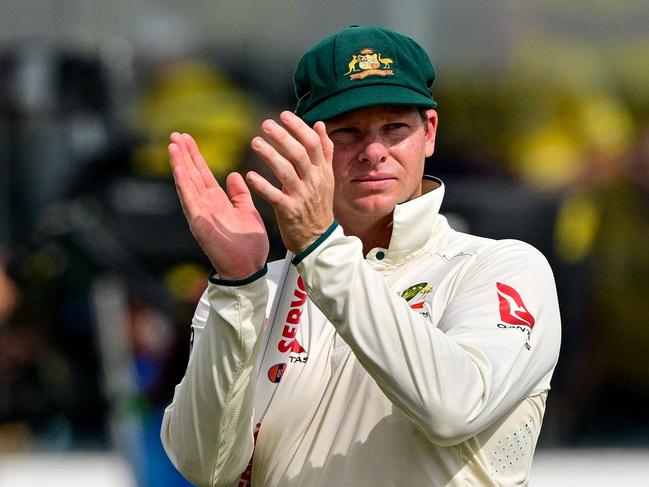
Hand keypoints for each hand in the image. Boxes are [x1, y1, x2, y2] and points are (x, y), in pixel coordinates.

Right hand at [169, 132, 268, 279]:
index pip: (203, 175)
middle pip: (192, 175)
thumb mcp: (247, 211)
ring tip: (173, 145)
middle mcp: (205, 206)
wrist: (249, 268)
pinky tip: (178, 168)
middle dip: (184, 155)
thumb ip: (239, 194)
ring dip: (179, 164)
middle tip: (176, 135)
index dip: (195, 157)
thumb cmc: (249, 245)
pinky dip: (183, 183)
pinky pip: (189, 200)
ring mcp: (200, 214)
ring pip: (187, 184)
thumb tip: (233, 175)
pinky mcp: (199, 223)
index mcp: (217, 202)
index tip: (188, 139)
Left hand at [246, 111, 334, 253]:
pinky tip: (249, 176)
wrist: (318, 239)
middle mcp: (313, 182)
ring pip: (286, 172)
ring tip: (255, 142)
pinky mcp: (289, 212)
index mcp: (322, 172)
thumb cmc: (318, 205)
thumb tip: (320, 124)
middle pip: (299, 154)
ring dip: (270, 156)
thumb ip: (324, 151)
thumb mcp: (326, 178)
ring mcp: (301, 197)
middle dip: (282, 137)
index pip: (313, 144)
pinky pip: (275, 196)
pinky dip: (262, 185)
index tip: (284, 115)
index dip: (299, 128)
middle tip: (266, 124)